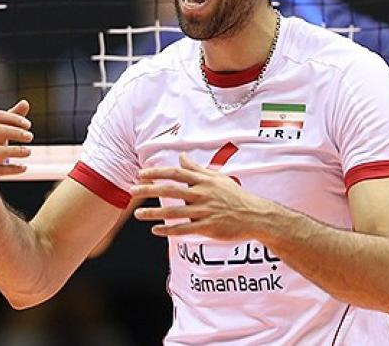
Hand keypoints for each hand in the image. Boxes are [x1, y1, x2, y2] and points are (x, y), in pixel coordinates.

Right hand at [0, 100, 33, 200]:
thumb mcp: (0, 137)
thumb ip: (11, 120)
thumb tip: (25, 102)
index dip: (11, 118)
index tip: (28, 125)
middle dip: (14, 132)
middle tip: (31, 137)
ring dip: (14, 151)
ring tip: (29, 152)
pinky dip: (10, 169)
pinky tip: (24, 168)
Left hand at [131, 153, 269, 240]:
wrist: (256, 216)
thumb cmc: (235, 196)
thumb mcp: (218, 178)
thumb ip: (197, 169)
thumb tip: (182, 157)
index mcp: (204, 181)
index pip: (175, 173)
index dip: (157, 173)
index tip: (141, 174)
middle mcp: (202, 194)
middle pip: (170, 191)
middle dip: (149, 190)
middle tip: (132, 191)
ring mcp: (205, 211)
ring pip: (174, 212)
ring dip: (154, 213)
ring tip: (138, 213)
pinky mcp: (209, 227)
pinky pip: (184, 230)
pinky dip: (169, 230)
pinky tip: (156, 231)